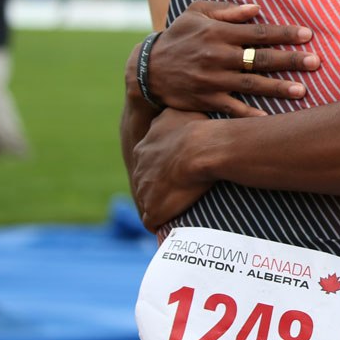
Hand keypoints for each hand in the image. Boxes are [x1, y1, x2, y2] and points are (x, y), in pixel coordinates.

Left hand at [130, 108, 214, 231]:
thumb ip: (171, 116)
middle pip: (144, 181)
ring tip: (178, 211)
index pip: (148, 160)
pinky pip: (152, 222)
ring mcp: (144, 190)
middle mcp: (139, 168)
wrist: (200, 148)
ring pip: (148, 201)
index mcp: (144, 147)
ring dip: (160, 206)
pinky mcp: (153, 209)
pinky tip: (172, 226)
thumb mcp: (178, 113)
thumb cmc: (198, 128)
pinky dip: (161, 224)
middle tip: (179, 191)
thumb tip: (177, 114)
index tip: (177, 170)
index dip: (163, 166)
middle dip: (157, 187)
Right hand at [147, 1, 320, 115]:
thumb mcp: (195, 13)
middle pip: (259, 58)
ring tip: (302, 90)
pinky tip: (271, 120)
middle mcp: (217, 56)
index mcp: (218, 33)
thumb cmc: (178, 36)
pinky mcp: (206, 99)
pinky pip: (233, 109)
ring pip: (251, 85)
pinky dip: (251, 115)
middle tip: (315, 62)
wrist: (148, 70)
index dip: (283, 33)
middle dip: (289, 60)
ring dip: (277, 88)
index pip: (257, 33)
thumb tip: (256, 9)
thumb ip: (226, 10)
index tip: (307, 34)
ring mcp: (212, 80)